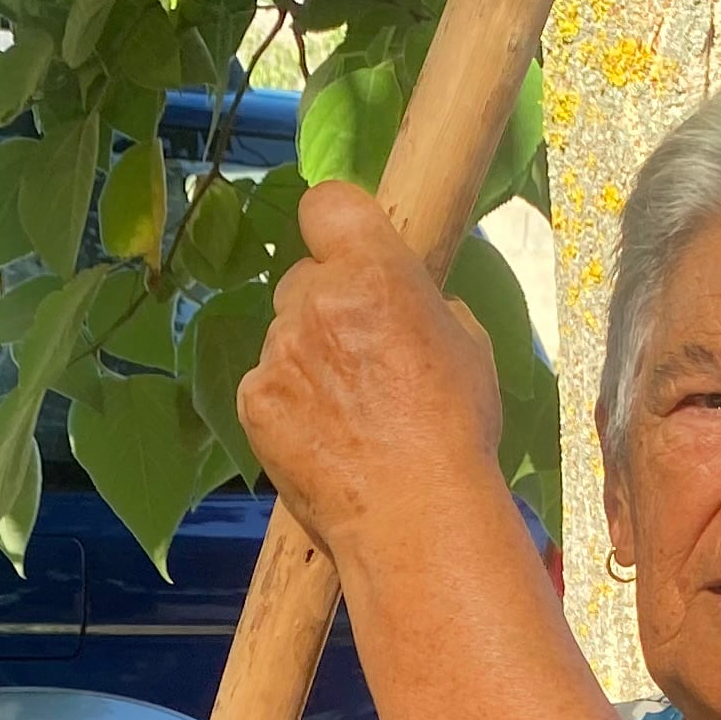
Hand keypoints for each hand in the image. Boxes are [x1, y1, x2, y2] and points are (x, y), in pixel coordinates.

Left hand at [237, 180, 503, 550]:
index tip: (345, 248)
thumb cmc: (454, 432)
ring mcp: (278, 352)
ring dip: (305, 360)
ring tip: (346, 413)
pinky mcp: (253, 401)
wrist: (415, 515)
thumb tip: (404, 300)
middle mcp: (316, 300)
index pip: (327, 204)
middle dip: (323, 306)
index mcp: (374, 271)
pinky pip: (264, 385)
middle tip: (358, 357)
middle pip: (302, 280)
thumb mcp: (466, 344)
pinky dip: (285, 405)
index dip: (335, 225)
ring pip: (282, 336)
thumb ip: (420, 303)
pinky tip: (321, 438)